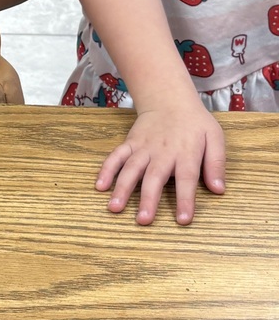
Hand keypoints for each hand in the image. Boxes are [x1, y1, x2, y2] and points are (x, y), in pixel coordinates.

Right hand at [95, 100, 225, 224]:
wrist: (169, 99)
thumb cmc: (194, 123)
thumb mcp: (214, 137)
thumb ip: (216, 163)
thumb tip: (219, 189)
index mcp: (186, 152)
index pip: (187, 178)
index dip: (185, 199)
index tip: (183, 219)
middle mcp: (162, 152)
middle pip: (154, 177)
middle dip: (148, 199)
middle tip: (143, 220)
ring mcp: (143, 147)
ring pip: (131, 168)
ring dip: (122, 188)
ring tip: (115, 207)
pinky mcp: (130, 143)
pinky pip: (116, 156)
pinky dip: (107, 169)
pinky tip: (100, 185)